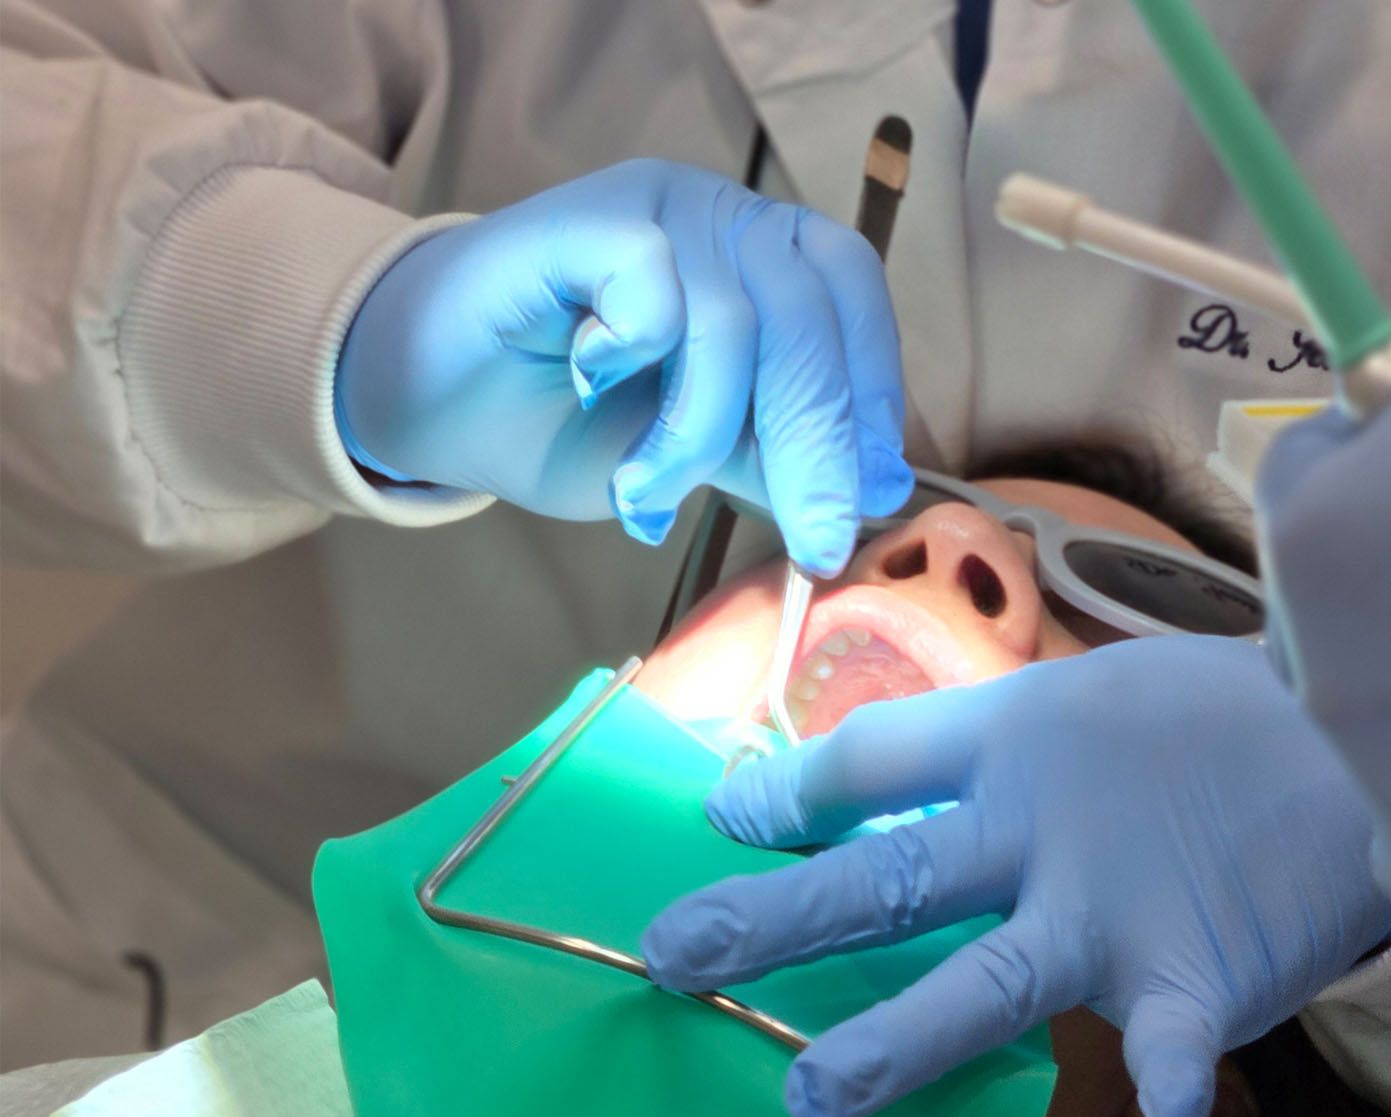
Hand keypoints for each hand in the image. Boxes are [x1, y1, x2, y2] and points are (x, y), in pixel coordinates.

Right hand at [335, 159, 913, 574]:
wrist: (426, 404)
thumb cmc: (560, 424)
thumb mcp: (690, 457)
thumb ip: (770, 455)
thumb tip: (873, 490)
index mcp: (763, 260)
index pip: (851, 307)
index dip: (871, 398)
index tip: (868, 496)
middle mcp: (722, 219)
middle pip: (807, 318)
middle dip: (815, 443)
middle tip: (814, 541)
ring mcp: (656, 210)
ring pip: (734, 317)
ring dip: (701, 432)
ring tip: (648, 495)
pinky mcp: (584, 220)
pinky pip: (653, 286)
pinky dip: (636, 356)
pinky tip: (591, 383)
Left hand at [641, 637, 1390, 1116]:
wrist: (1362, 720)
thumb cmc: (1213, 715)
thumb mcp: (1084, 698)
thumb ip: (981, 748)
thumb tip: (851, 780)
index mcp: (1012, 739)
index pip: (870, 762)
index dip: (784, 794)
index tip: (720, 821)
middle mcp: (1039, 826)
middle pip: (888, 874)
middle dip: (775, 919)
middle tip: (672, 956)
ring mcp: (1113, 908)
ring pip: (984, 982)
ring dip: (896, 1040)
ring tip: (812, 1091)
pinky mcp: (1198, 970)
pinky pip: (1174, 1036)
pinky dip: (1170, 1073)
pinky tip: (1163, 1114)